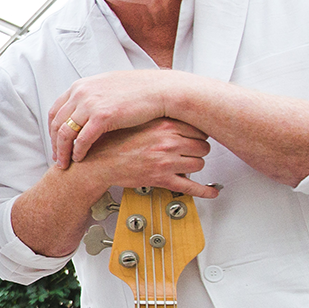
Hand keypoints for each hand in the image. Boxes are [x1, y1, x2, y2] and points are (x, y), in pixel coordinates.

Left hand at [49, 70, 190, 166]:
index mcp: (81, 86)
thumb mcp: (108, 87)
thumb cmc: (140, 90)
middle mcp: (81, 93)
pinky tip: (80, 159)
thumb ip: (92, 97)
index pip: (56, 110)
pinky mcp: (102, 117)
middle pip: (56, 123)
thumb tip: (85, 109)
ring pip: (65, 133)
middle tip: (57, 157)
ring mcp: (90, 104)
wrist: (161, 90)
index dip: (53, 129)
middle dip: (55, 143)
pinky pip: (82, 140)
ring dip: (63, 151)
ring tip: (65, 163)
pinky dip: (78, 152)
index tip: (56, 142)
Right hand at [75, 118, 219, 198]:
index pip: (197, 128)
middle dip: (198, 150)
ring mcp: (166, 161)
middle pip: (202, 146)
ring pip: (198, 164)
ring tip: (185, 165)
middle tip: (191, 151)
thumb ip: (160, 119)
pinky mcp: (162, 179)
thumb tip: (177, 116)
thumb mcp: (138, 121)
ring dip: (194, 166)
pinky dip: (204, 190)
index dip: (197, 134)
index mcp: (164, 124)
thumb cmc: (113, 143)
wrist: (97, 162)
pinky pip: (190, 187)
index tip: (195, 137)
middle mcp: (168, 142)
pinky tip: (211, 191)